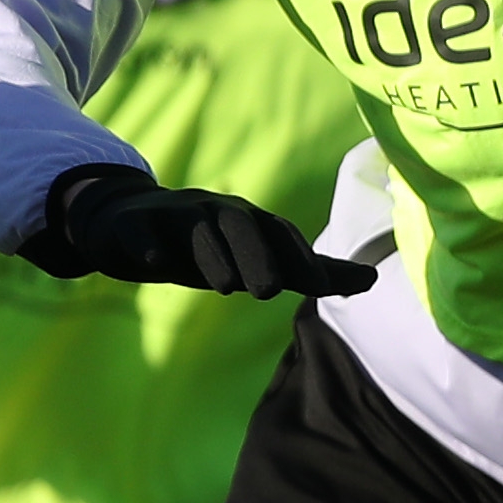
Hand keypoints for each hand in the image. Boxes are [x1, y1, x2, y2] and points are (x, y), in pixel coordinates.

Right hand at [29, 165, 376, 297]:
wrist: (129, 223)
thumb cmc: (205, 246)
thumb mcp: (256, 258)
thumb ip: (311, 271)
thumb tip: (373, 280)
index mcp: (245, 219)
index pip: (278, 232)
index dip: (298, 254)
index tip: (318, 285)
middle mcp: (212, 210)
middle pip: (241, 223)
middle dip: (256, 253)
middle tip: (267, 291)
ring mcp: (171, 216)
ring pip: (195, 227)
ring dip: (211, 253)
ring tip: (224, 288)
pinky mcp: (133, 227)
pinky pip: (140, 233)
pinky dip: (147, 246)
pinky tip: (153, 265)